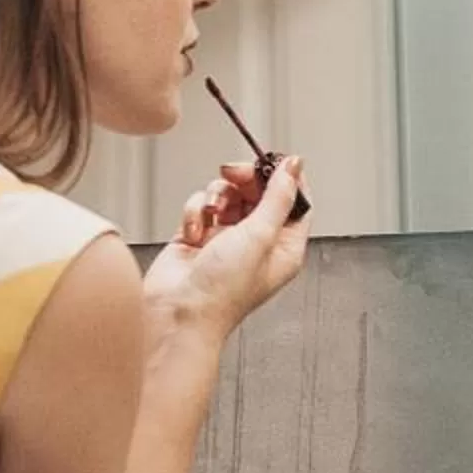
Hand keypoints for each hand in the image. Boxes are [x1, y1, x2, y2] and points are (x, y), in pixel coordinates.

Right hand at [141, 157, 310, 338]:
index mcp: (284, 248)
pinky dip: (195, 212)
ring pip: (227, 195)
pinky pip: (201, 206)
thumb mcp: (261, 235)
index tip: (272, 160)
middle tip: (231, 174)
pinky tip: (193, 232)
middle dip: (244, 181)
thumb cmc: (221, 292)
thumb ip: (278, 196)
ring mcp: (227, 240)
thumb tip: (294, 166)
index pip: (295, 202)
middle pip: (259, 193)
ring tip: (211, 213)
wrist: (176, 312)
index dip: (285, 178)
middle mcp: (257, 244)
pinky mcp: (199, 237)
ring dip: (216, 197)